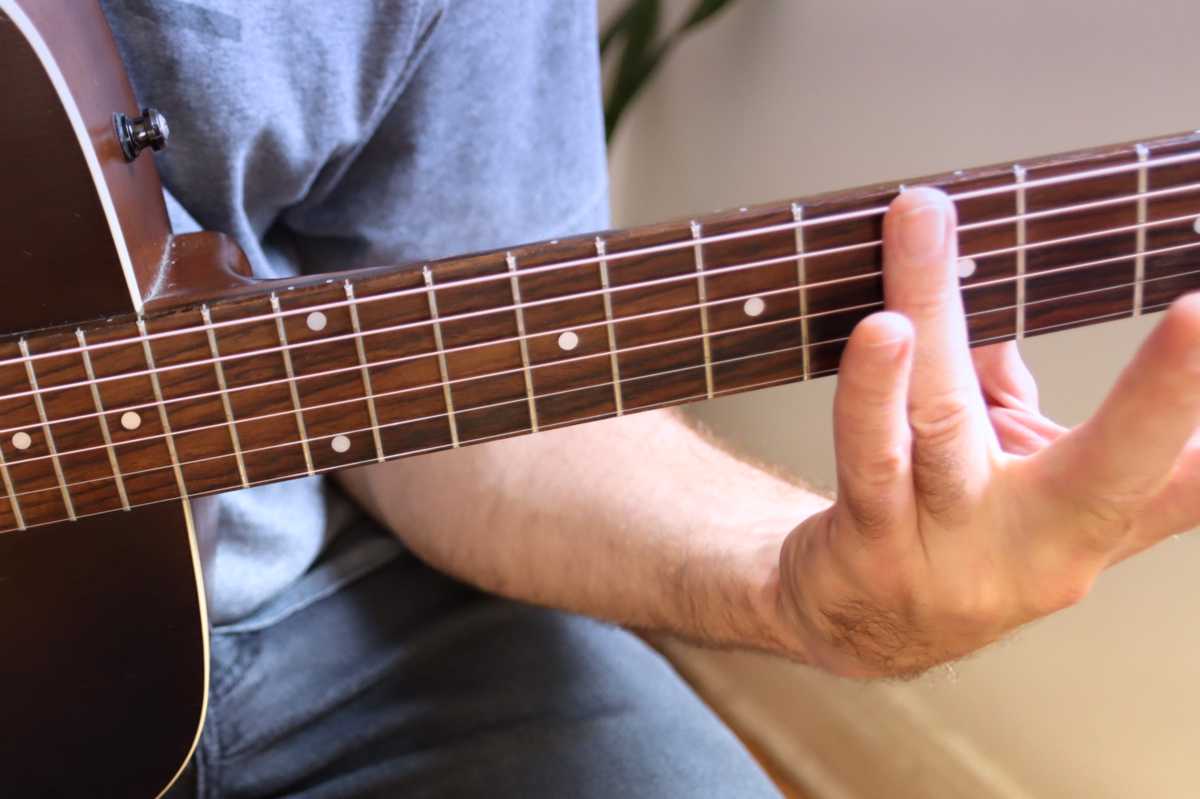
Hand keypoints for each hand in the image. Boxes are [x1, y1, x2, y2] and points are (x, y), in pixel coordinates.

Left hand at [774, 187, 1199, 677]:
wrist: (850, 619)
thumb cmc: (951, 530)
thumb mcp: (1018, 476)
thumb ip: (1026, 395)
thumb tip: (1005, 296)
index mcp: (1089, 527)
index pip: (1182, 484)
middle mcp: (1037, 554)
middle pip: (1109, 468)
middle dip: (1165, 395)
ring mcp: (951, 557)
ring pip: (950, 424)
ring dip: (939, 316)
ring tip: (929, 228)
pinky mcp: (868, 548)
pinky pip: (871, 461)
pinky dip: (874, 392)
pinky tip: (881, 332)